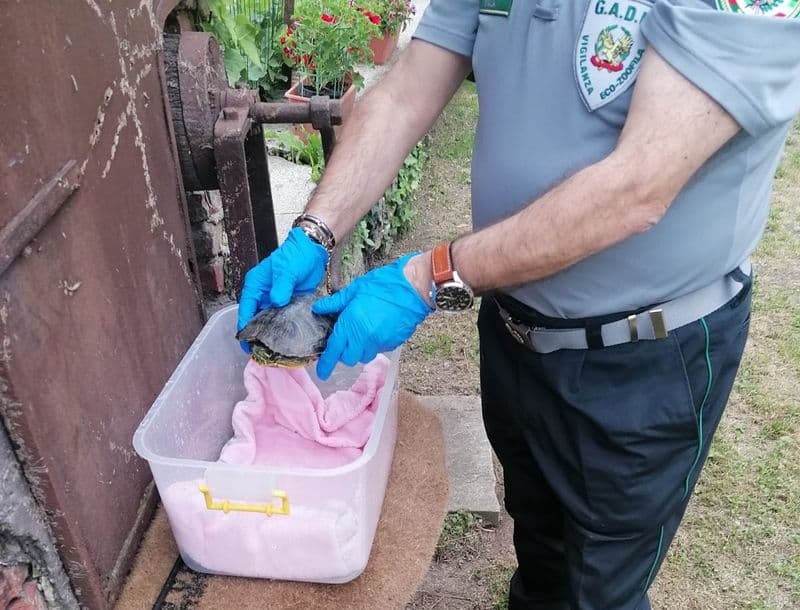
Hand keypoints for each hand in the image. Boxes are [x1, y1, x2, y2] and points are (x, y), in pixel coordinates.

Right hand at [237, 227, 328, 348]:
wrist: (313, 251)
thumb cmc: (295, 256)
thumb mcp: (287, 270)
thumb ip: (282, 286)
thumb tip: (276, 302)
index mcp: (255, 286)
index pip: (246, 310)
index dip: (245, 327)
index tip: (246, 344)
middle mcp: (263, 295)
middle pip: (256, 319)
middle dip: (258, 335)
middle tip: (262, 353)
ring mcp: (276, 301)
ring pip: (270, 322)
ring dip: (272, 335)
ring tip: (275, 351)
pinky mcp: (289, 304)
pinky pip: (284, 320)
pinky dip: (285, 330)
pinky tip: (289, 342)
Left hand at [312, 253, 433, 379]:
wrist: (413, 288)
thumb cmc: (384, 284)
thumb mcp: (355, 289)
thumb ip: (336, 303)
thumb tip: (319, 309)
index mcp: (351, 323)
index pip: (334, 350)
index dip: (326, 363)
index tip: (321, 372)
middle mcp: (364, 337)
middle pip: (349, 359)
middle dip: (344, 354)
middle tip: (345, 341)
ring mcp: (380, 342)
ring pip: (364, 356)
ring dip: (360, 350)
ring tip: (363, 332)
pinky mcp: (393, 344)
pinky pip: (378, 350)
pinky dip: (374, 345)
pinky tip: (377, 329)